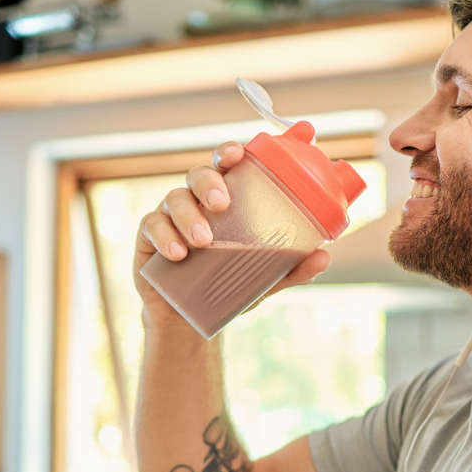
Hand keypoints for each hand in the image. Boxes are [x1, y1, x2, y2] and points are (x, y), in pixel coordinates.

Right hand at [133, 141, 330, 326]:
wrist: (191, 318)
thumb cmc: (228, 284)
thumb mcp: (263, 278)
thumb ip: (291, 268)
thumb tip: (323, 258)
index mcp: (226, 199)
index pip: (226, 166)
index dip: (229, 152)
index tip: (238, 153)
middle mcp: (197, 201)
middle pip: (198, 174)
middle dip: (209, 183)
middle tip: (222, 204)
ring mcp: (170, 216)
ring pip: (174, 199)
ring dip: (189, 215)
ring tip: (203, 242)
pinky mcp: (148, 237)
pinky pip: (152, 226)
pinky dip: (165, 236)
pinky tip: (178, 253)